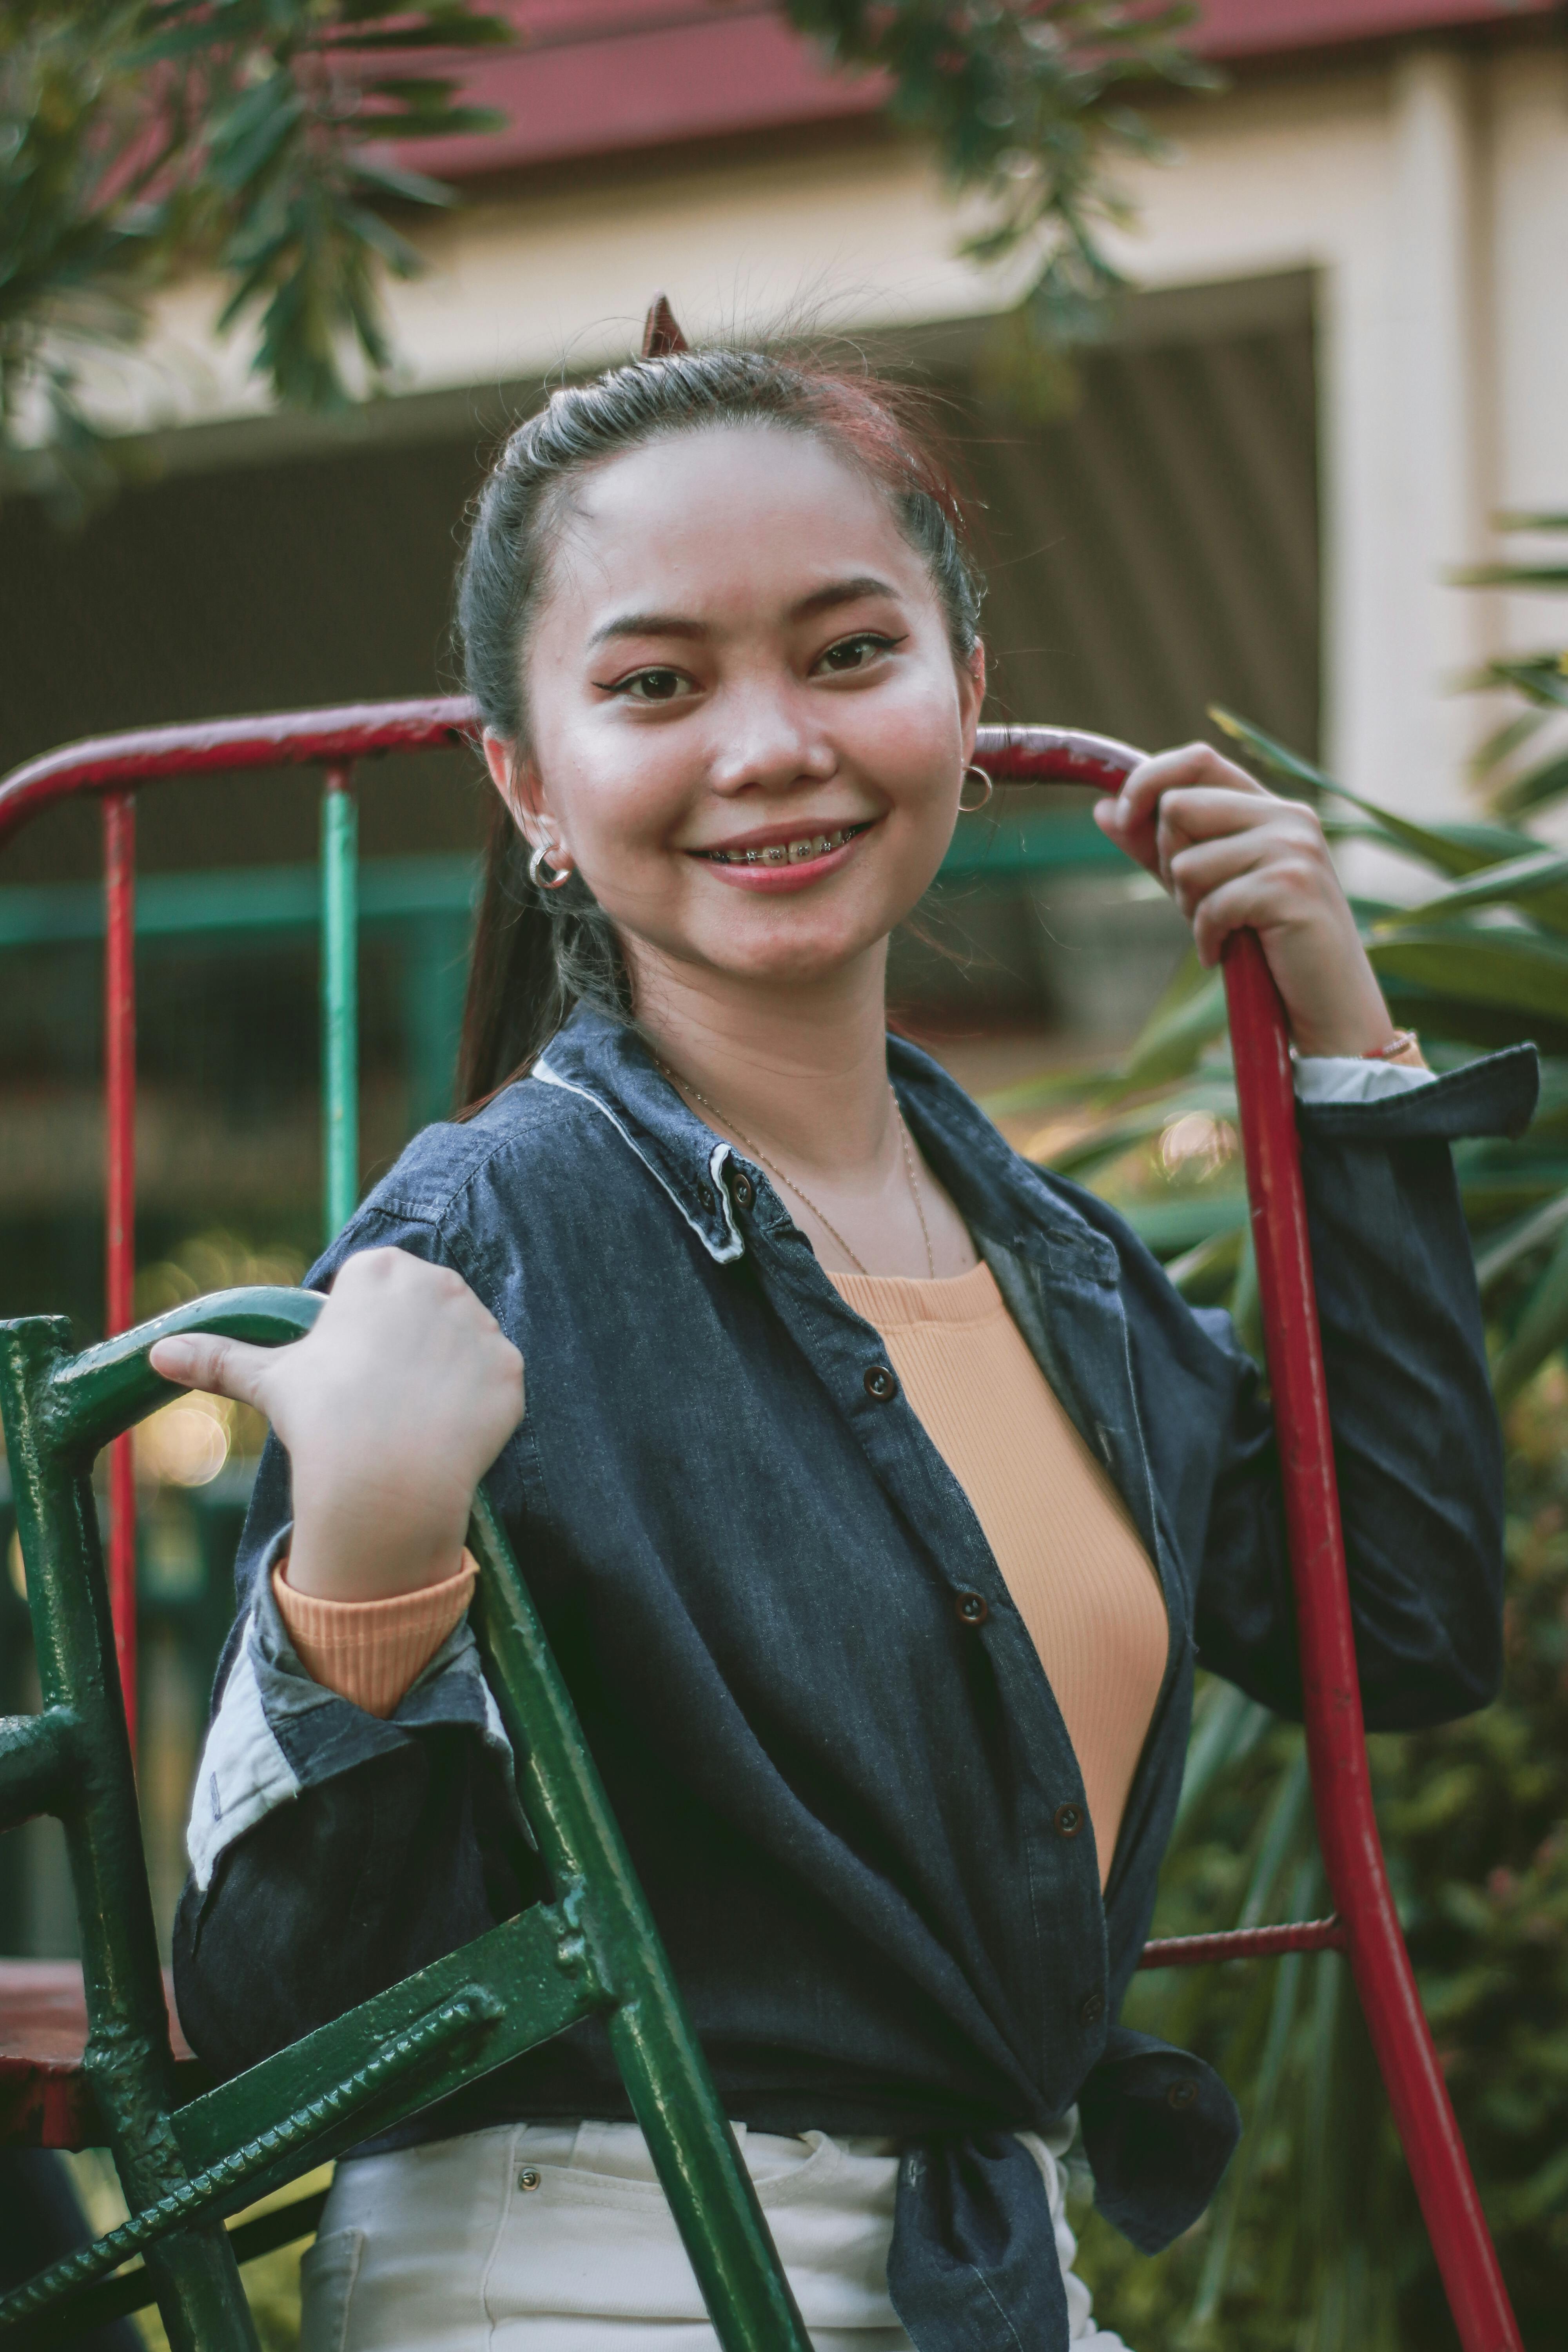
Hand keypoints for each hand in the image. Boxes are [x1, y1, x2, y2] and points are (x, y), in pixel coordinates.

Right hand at [147, 1248, 524, 1600]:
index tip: (349, 1367)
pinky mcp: (512, 1369)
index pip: (376, 1284)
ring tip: (409, 1415)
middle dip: (405, 1344)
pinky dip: (475, 1407)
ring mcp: (482, 1325)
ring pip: (460, 1344)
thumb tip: (158, 1354)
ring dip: (441, 1373)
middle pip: (425, 1307)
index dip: (360, 1329)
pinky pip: (495, 1382)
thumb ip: (221, 1358)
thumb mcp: (270, 1380)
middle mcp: (439, 1282)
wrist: (383, 1480)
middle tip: (378, 1397)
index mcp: (381, 1269)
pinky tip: (445, 1431)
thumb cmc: (323, 1420)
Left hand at [1093, 742, 1399, 1057]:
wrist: (1327, 1003)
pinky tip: (1225, 953)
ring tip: (1224, 930)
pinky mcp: (1292, 886)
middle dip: (1168, 863)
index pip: (1197, 760)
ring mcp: (1294, 848)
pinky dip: (1207, 938)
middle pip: (1177, 807)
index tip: (1121, 818)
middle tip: (1201, 904)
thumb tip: (1102, 808)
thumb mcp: (1202, 886)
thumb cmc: (1264, 945)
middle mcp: (1287, 816)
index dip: (1146, 780)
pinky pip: (1211, 905)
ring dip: (1190, 908)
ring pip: (1186, 861)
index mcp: (1268, 807)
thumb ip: (1156, 846)